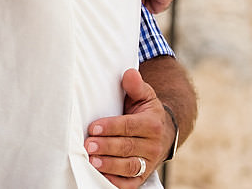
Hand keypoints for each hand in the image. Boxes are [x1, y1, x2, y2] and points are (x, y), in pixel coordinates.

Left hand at [85, 69, 174, 187]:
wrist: (163, 134)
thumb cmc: (146, 112)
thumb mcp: (145, 95)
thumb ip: (135, 85)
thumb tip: (129, 73)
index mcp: (152, 123)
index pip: (129, 126)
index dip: (110, 127)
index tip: (93, 128)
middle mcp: (153, 145)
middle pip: (128, 147)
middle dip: (107, 147)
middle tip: (88, 145)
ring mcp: (148, 162)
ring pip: (129, 166)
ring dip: (110, 165)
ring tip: (92, 161)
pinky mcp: (143, 176)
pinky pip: (130, 183)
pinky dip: (116, 182)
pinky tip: (102, 176)